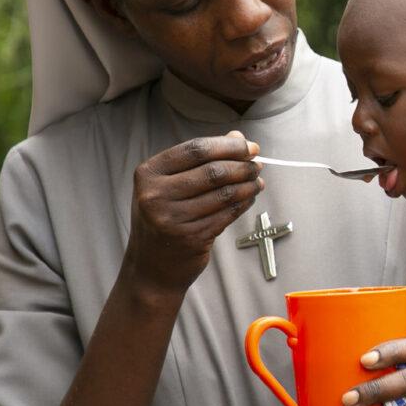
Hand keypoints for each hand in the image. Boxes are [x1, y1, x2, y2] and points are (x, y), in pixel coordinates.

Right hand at [126, 131, 262, 294]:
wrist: (151, 268)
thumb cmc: (163, 218)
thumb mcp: (169, 184)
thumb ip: (201, 159)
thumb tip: (238, 137)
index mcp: (149, 173)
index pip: (195, 149)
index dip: (228, 146)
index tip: (249, 147)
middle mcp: (155, 195)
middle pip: (212, 171)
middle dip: (242, 166)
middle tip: (257, 166)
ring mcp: (172, 219)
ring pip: (224, 193)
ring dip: (248, 185)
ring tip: (257, 181)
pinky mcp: (191, 238)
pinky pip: (227, 214)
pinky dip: (244, 204)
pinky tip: (249, 198)